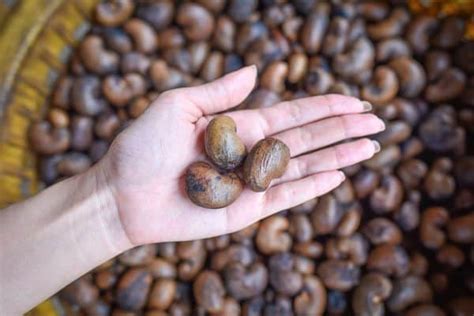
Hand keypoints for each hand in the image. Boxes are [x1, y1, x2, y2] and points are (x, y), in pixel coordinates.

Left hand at [98, 66, 384, 245]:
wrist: (121, 195)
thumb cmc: (142, 146)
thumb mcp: (177, 105)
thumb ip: (220, 91)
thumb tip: (256, 70)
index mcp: (238, 126)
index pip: (292, 114)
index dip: (325, 107)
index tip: (355, 101)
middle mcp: (250, 153)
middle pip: (307, 138)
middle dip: (343, 129)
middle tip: (379, 121)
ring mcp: (250, 183)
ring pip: (304, 167)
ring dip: (339, 156)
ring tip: (371, 146)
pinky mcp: (244, 211)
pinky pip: (285, 198)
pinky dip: (312, 187)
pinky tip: (338, 175)